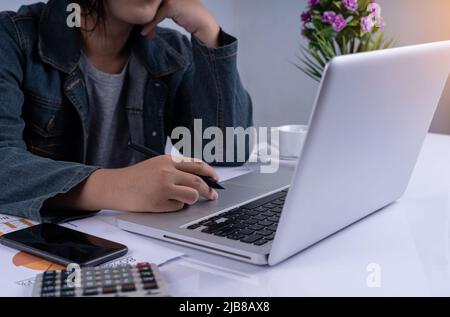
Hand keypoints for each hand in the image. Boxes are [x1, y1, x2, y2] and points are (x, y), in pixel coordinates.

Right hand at [46, 155, 219, 213]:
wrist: (115, 186)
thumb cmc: (135, 177)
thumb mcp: (156, 165)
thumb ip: (175, 168)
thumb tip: (199, 178)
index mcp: (167, 160)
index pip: (196, 164)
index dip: (210, 172)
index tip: (216, 179)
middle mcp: (167, 171)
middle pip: (198, 181)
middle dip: (208, 190)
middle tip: (212, 196)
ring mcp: (163, 187)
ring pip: (191, 196)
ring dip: (191, 200)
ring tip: (180, 200)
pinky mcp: (159, 202)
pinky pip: (178, 207)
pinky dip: (176, 207)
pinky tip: (164, 203)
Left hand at [141, 0, 220, 47]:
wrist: (204, 23)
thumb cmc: (190, 17)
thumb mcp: (173, 10)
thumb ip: (161, 9)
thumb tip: (146, 15)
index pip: (153, 2)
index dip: (146, 11)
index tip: (142, 23)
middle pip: (151, 4)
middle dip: (145, 17)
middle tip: (141, 28)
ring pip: (152, 10)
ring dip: (147, 21)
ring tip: (143, 31)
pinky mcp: (171, 5)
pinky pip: (157, 16)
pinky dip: (151, 25)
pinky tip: (145, 32)